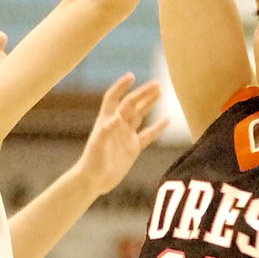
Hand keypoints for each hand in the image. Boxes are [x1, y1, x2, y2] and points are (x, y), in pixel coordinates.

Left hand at [76, 73, 168, 195]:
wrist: (94, 181)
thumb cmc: (92, 163)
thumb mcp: (98, 147)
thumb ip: (106, 131)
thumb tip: (118, 118)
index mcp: (106, 121)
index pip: (113, 98)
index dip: (121, 86)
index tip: (132, 76)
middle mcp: (117, 125)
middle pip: (131, 104)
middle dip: (143, 93)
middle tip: (156, 84)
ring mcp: (126, 136)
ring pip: (140, 115)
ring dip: (149, 104)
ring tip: (160, 92)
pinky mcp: (133, 148)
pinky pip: (147, 135)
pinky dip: (157, 128)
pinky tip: (167, 120)